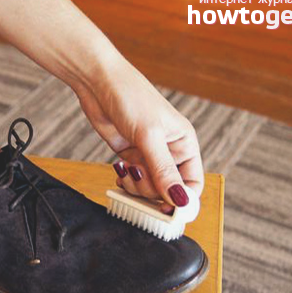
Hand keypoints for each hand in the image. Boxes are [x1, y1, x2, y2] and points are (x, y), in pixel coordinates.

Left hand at [73, 58, 203, 211]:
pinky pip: (133, 181)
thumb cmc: (130, 97)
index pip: (193, 185)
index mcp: (185, 145)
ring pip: (148, 189)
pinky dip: (125, 182)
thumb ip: (163, 170)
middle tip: (137, 176)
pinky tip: (120, 170)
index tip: (166, 210)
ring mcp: (149, 155)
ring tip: (126, 169)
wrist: (98, 82)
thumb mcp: (149, 136)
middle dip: (151, 191)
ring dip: (136, 186)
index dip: (182, 201)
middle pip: (168, 192)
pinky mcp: (131, 156)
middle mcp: (170, 152)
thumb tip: (180, 200)